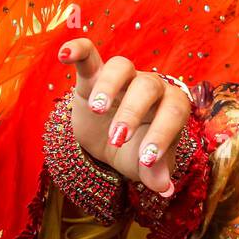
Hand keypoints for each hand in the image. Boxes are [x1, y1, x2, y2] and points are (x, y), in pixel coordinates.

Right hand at [57, 38, 191, 194]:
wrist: (112, 141)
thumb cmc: (136, 149)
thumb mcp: (143, 165)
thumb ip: (155, 172)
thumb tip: (165, 189)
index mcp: (171, 106)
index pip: (174, 113)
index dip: (163, 134)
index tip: (147, 160)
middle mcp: (150, 86)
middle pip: (148, 86)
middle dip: (133, 112)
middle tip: (116, 139)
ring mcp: (122, 79)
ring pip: (121, 66)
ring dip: (109, 86)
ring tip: (97, 110)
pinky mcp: (93, 75)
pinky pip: (90, 55)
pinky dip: (79, 49)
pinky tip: (65, 54)